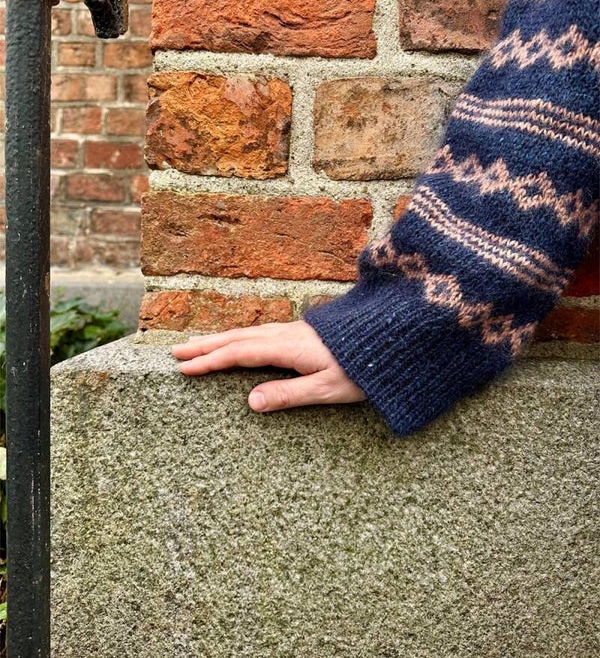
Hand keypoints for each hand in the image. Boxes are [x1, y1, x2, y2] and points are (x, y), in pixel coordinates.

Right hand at [171, 320, 365, 413]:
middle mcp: (287, 335)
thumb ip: (289, 394)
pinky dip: (239, 337)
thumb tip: (249, 401)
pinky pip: (260, 332)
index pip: (239, 353)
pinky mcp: (303, 332)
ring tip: (197, 344)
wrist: (393, 339)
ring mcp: (295, 331)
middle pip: (238, 338)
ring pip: (248, 333)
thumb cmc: (364, 369)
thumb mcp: (328, 388)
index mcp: (288, 348)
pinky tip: (240, 341)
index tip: (183, 369)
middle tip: (176, 353)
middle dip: (206, 346)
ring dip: (220, 339)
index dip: (210, 361)